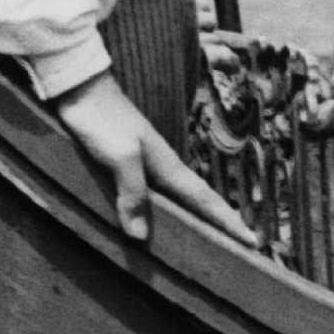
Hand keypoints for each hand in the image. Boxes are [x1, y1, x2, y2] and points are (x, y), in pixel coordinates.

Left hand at [49, 74, 257, 246]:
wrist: (79, 87)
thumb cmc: (102, 120)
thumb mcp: (121, 158)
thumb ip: (133, 194)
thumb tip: (142, 238)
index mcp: (168, 167)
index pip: (206, 200)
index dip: (229, 222)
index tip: (254, 242)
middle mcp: (163, 166)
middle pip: (199, 200)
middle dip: (221, 222)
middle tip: (242, 246)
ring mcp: (145, 162)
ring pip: (178, 196)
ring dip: (196, 216)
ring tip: (208, 236)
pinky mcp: (125, 160)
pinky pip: (155, 192)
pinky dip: (166, 207)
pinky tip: (160, 213)